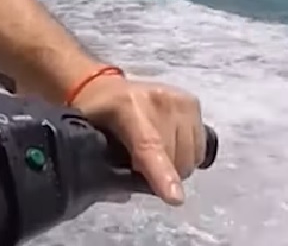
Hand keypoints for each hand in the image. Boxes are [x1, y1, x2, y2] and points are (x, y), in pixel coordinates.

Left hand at [71, 72, 205, 205]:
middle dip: (160, 174)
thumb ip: (101, 162)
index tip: (174, 198)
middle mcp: (157, 99)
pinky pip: (200, 148)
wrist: (106, 88)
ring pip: (191, 157)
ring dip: (175, 165)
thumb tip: (122, 192)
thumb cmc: (95, 116)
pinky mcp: (192, 103)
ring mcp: (178, 100)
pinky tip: (169, 144)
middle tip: (139, 166)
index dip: (161, 174)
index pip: (148, 145)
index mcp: (125, 106)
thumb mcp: (87, 135)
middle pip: (174, 158)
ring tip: (153, 154)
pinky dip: (187, 155)